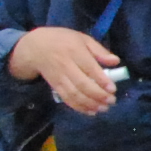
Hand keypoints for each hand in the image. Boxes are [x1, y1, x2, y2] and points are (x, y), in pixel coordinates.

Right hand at [10, 26, 125, 114]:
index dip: (102, 80)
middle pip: (82, 84)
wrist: (34, 47)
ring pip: (75, 94)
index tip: (113, 89)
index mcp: (75, 51)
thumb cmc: (62, 40)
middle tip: (111, 101)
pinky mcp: (54, 86)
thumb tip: (116, 61)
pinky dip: (79, 107)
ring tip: (104, 108)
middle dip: (98, 95)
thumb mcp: (82, 38)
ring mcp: (59, 77)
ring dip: (90, 104)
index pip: (90, 68)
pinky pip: (67, 98)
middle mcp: (66, 65)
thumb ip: (99, 50)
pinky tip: (90, 111)